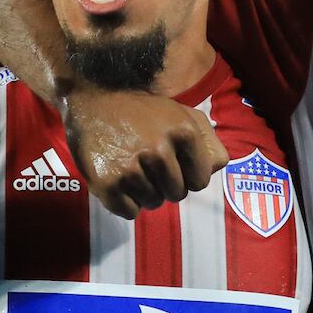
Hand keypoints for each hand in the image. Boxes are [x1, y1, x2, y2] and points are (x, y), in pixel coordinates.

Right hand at [62, 88, 229, 218]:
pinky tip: (118, 179)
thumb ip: (207, 139)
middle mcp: (159, 150)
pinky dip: (124, 202)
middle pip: (177, 194)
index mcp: (183, 132)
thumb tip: (219, 166)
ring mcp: (132, 168)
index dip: (187, 176)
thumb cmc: (142, 110)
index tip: (173, 166)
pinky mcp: (108, 183)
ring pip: (153, 203)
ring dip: (144, 193)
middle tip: (148, 166)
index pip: (200, 181)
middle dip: (165, 185)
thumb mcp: (181, 113)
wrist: (93, 100)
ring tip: (131, 169)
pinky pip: (129, 212)